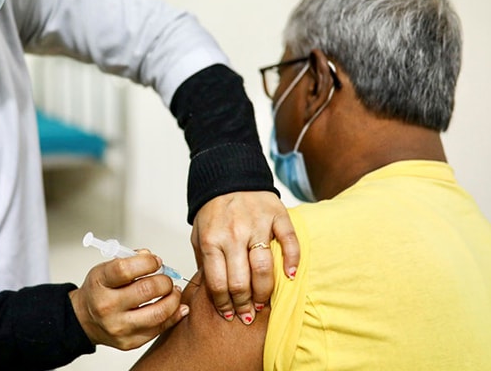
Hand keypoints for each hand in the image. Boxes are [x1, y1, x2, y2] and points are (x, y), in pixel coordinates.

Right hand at [69, 251, 188, 349]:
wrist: (85, 320)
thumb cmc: (99, 292)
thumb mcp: (105, 269)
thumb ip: (129, 261)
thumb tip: (152, 258)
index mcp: (100, 283)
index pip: (125, 269)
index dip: (147, 262)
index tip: (156, 261)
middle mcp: (107, 306)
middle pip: (147, 290)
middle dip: (164, 281)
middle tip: (166, 278)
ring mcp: (119, 327)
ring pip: (158, 313)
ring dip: (173, 299)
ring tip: (173, 291)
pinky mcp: (130, 342)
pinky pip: (160, 329)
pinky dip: (174, 315)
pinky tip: (176, 306)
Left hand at [190, 191, 299, 323]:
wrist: (229, 175)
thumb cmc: (214, 209)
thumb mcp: (198, 234)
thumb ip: (203, 261)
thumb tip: (210, 292)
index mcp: (211, 240)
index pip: (218, 283)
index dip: (224, 304)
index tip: (228, 314)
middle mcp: (233, 235)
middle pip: (241, 282)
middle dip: (244, 305)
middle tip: (247, 315)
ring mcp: (257, 225)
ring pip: (264, 268)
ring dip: (264, 292)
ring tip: (262, 303)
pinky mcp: (277, 215)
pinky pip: (289, 242)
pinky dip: (292, 261)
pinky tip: (289, 276)